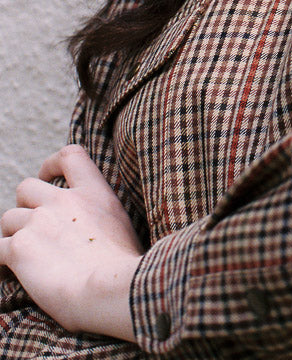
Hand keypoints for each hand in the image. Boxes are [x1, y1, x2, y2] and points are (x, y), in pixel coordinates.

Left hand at [0, 144, 142, 341]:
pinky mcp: (20, 249)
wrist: (113, 290)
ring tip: (25, 258)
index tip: (47, 178)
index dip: (51, 164)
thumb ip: (102, 218)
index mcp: (93, 193)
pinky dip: (2, 260)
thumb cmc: (125, 270)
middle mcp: (62, 201)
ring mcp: (38, 222)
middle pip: (26, 187)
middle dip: (25, 206)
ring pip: (8, 219)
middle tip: (34, 229)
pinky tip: (11, 274)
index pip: (69, 156)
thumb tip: (93, 233)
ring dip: (13, 235)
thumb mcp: (123, 228)